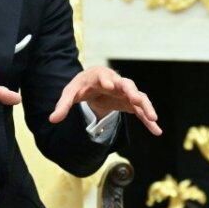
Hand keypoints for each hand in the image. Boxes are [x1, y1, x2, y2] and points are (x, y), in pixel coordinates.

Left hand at [47, 66, 161, 136]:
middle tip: (137, 99)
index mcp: (99, 76)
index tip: (110, 85)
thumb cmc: (81, 87)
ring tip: (152, 118)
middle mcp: (116, 82)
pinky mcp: (130, 102)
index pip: (104, 76)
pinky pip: (141, 111)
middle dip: (132, 92)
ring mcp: (125, 92)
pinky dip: (148, 120)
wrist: (92, 86)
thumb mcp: (69, 94)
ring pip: (139, 97)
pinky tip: (156, 131)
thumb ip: (62, 106)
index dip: (108, 80)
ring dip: (146, 107)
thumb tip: (52, 120)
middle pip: (127, 84)